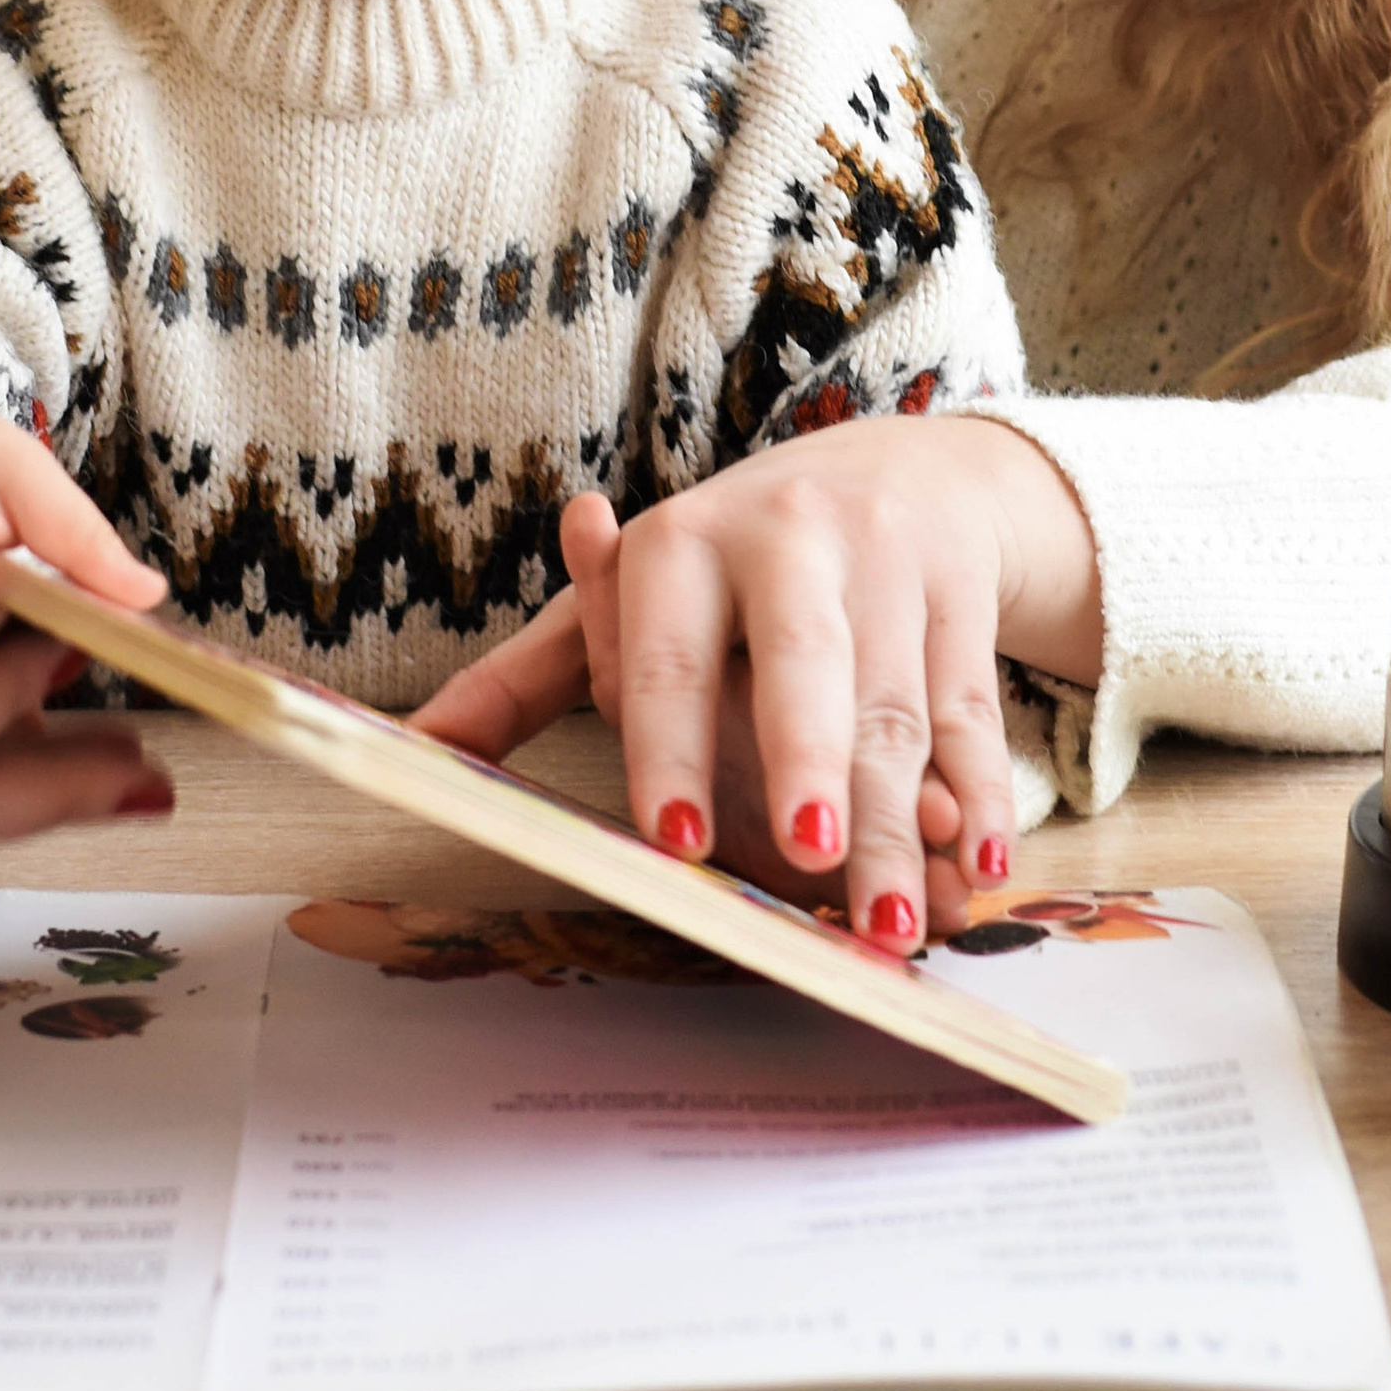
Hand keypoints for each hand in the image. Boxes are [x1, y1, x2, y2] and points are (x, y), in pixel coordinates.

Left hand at [416, 412, 1101, 949]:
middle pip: (803, 667)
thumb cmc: (728, 568)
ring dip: (899, 823)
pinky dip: (979, 791)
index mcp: (680, 544)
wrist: (897, 466)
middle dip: (809, 762)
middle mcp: (787, 536)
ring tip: (894, 923)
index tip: (670, 840)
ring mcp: (887, 560)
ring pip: (895, 708)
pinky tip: (974, 860)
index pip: (666, 655)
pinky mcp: (963, 595)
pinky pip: (970, 706)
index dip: (669, 746)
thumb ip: (525, 679)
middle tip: (807, 857)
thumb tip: (412, 749)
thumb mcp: (625, 600)